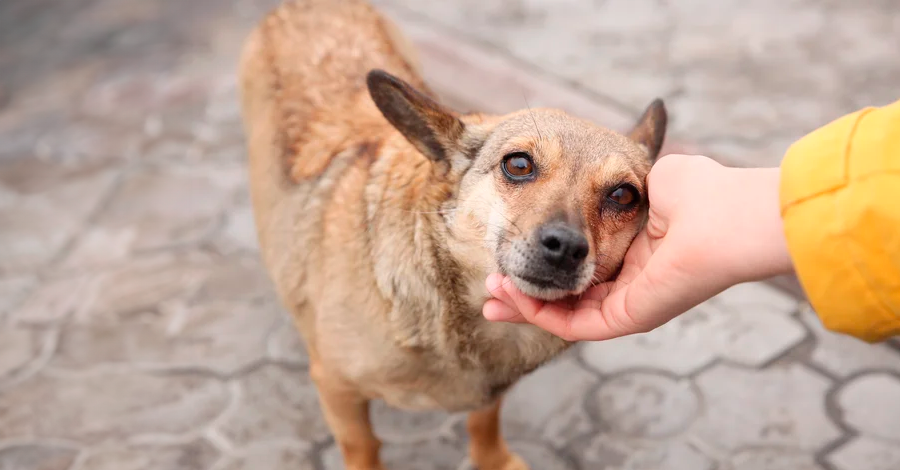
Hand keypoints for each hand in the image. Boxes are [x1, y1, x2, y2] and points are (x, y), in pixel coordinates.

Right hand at [483, 154, 792, 340]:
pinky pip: (575, 325)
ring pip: (564, 315)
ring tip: (490, 293)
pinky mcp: (629, 318)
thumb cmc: (702, 190)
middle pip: (565, 296)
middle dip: (523, 293)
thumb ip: (615, 181)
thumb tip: (609, 159)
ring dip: (524, 305)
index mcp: (636, 250)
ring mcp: (630, 304)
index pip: (578, 265)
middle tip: (489, 285)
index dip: (544, 261)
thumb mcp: (645, 176)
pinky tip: (512, 295)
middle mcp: (631, 282)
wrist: (729, 215)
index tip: (511, 251)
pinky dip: (539, 314)